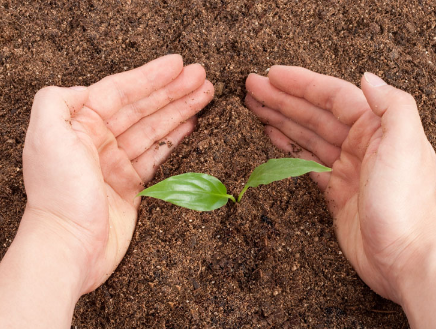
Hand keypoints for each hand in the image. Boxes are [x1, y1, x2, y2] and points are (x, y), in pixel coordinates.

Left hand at [0, 55, 213, 327]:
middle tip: (202, 76)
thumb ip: (56, 101)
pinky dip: (175, 139)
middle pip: (143, 108)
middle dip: (173, 90)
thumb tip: (82, 88)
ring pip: (154, 129)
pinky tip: (192, 125)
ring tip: (205, 94)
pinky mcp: (133, 186)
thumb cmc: (60, 193)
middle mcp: (99, 141)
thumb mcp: (46, 137)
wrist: (71, 247)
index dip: (150, 76)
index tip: (178, 64)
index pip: (120, 92)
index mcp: (81, 125)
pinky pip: (158, 155)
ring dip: (180, 110)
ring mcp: (117, 164)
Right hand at [246, 67, 435, 326]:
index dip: (301, 84)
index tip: (272, 75)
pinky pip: (306, 163)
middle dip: (282, 98)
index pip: (332, 97)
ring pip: (307, 136)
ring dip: (281, 120)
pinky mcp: (336, 192)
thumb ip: (392, 106)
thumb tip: (368, 77)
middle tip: (252, 87)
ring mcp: (347, 168)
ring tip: (256, 108)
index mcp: (377, 128)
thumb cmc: (408, 203)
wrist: (407, 259)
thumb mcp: (406, 146)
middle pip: (313, 114)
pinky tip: (274, 137)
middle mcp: (361, 144)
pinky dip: (289, 148)